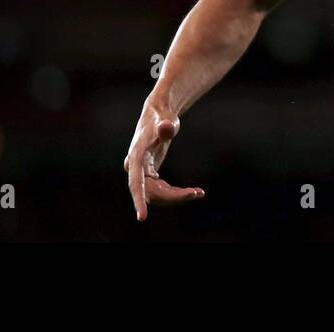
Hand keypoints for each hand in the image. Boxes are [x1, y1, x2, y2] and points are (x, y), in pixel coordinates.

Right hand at [124, 101, 204, 220]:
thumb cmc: (162, 117)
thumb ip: (166, 125)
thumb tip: (166, 128)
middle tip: (197, 193)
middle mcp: (135, 167)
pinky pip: (161, 191)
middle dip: (173, 196)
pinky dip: (176, 193)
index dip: (139, 199)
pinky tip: (192, 191)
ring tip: (199, 193)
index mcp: (136, 156)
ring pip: (157, 194)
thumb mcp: (166, 120)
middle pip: (151, 192)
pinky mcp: (149, 176)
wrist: (157, 116)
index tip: (142, 217)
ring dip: (176, 197)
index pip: (135, 182)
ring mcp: (141, 173)